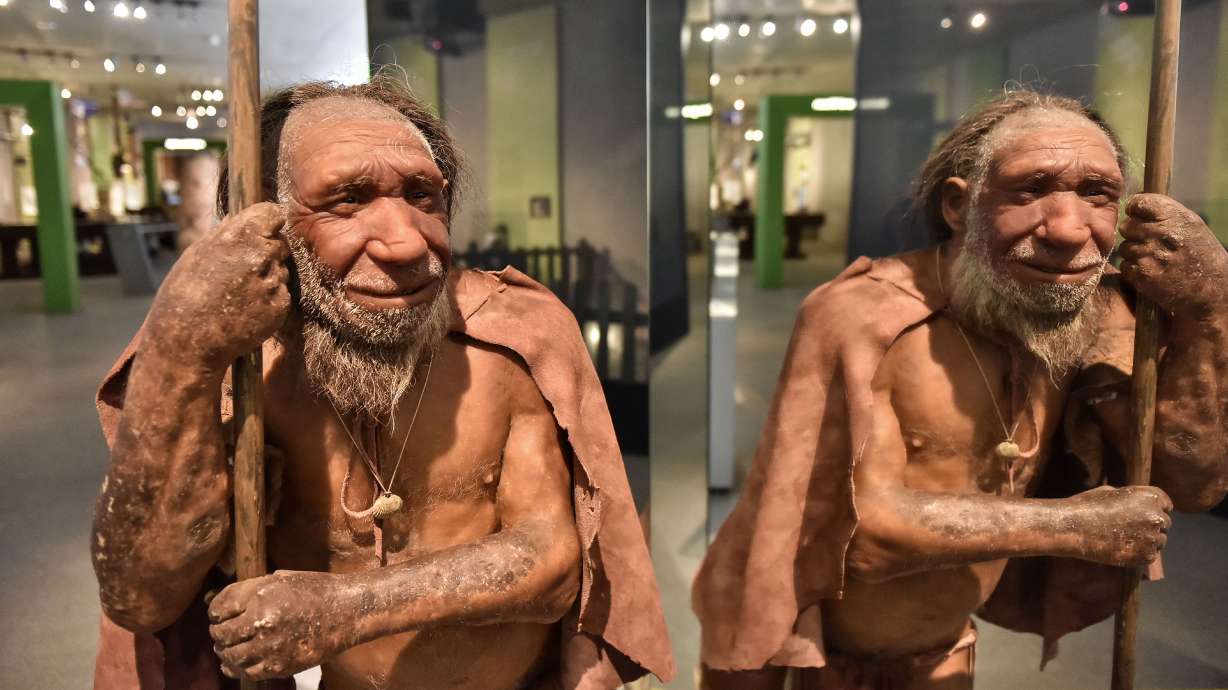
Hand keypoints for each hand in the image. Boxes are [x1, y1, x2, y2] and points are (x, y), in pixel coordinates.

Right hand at [147, 202, 290, 370]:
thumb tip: (241, 218)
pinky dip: (270, 298)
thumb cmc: (185, 295)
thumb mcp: (197, 254)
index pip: (272, 213)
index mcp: (238, 237)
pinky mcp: (281, 305)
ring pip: (281, 270)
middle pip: (280, 243)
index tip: (265, 229)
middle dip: (267, 252)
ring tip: (239, 293)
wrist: (187, 341)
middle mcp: (261, 256)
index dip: (269, 221)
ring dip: (268, 277)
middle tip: (244, 269)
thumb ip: (225, 234)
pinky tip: (247, 308)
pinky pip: (282, 293)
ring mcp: (273, 281)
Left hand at [207, 570, 358, 679]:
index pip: (221, 606)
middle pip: (222, 633)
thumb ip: (252, 589)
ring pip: (231, 655)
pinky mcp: (280, 665)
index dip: (215, 611)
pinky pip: (247, 671)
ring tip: (228, 648)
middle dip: (218, 633)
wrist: (349, 612)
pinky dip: (236, 668)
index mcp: (263, 593)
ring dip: (225, 652)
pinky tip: (236, 664)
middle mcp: (263, 619)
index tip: (217, 614)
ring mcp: (271, 645)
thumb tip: (218, 599)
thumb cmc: (317, 590)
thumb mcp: (283, 578)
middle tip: (221, 633)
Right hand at [1066, 485, 1172, 566]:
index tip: (1148, 515)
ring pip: (1160, 541)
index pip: (1166, 504)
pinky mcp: (1146, 556)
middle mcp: (1155, 516)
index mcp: (1149, 497)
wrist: (1074, 528)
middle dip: (1152, 525)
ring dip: (1148, 541)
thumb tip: (1138, 505)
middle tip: (1134, 530)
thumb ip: (1131, 498)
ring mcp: (1152, 538)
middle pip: (1165, 523)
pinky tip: (1123, 549)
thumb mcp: (1111, 492)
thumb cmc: (1087, 506)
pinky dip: (1140, 554)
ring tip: (1126, 541)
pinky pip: (1151, 555)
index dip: (1157, 509)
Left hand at [1119, 193, 1227, 321]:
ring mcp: (1151, 254)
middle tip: (1150, 244)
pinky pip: (1125, 266)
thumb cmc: (1201, 255)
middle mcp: (1163, 232)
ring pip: (1124, 247)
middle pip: (1127, 226)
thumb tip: (1135, 203)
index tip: (1137, 215)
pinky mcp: (1143, 275)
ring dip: (1135, 253)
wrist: (1213, 290)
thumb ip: (1165, 213)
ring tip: (1155, 260)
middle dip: (1134, 234)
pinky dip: (1134, 270)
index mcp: (1177, 217)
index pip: (1139, 203)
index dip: (1135, 209)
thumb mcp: (1192, 226)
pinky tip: (1152, 271)